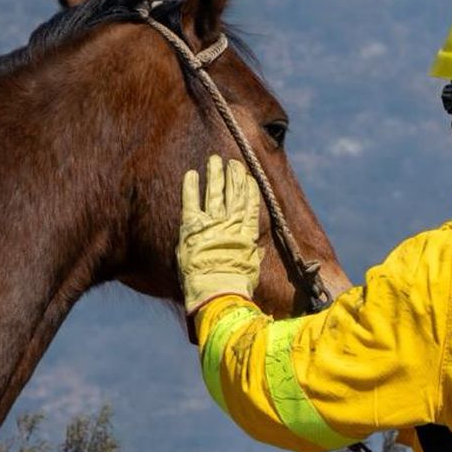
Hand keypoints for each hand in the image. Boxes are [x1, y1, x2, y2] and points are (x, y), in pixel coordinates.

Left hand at [178, 155, 263, 314]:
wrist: (218, 292)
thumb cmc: (236, 288)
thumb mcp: (250, 271)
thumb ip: (253, 257)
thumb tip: (260, 252)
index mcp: (246, 235)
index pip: (250, 206)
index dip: (250, 190)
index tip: (250, 177)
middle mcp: (230, 225)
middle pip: (234, 194)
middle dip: (234, 176)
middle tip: (233, 162)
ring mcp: (212, 223)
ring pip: (216, 192)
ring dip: (216, 174)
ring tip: (216, 160)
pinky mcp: (192, 226)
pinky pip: (191, 201)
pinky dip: (192, 187)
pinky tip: (193, 174)